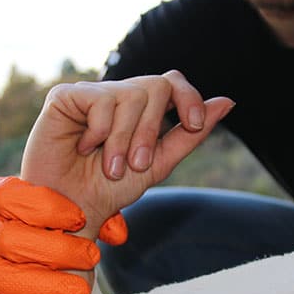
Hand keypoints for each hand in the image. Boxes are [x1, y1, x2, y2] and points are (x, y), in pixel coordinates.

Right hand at [0, 72, 232, 293]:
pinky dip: (99, 131)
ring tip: (108, 164)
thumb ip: (189, 133)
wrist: (70, 211)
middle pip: (155, 87)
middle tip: (132, 164)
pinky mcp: (65, 96)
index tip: (194, 124)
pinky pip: (100, 99)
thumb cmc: (108, 191)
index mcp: (139, 110)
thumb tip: (228, 101)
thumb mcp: (157, 164)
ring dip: (123, 139)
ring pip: (130, 94)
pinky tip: (82, 147)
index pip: (172, 82)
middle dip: (150, 131)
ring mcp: (90, 93)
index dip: (188, 97)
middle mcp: (116, 96)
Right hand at [0, 176, 126, 293]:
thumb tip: (117, 234)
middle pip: (7, 239)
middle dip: (55, 250)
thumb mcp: (62, 210)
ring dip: (42, 287)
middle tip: (92, 257)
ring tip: (81, 292)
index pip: (9, 196)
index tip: (80, 219)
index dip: (45, 207)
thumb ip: (94, 212)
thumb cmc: (45, 225)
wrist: (17, 257)